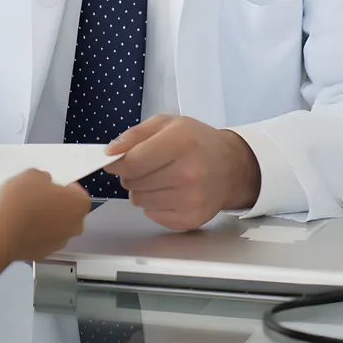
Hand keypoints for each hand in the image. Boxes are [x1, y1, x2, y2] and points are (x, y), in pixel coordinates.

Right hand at [0, 170, 90, 261]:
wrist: (3, 232)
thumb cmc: (21, 203)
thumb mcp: (31, 175)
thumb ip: (42, 177)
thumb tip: (42, 182)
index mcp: (79, 203)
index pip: (76, 191)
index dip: (60, 186)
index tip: (49, 185)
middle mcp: (75, 225)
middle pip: (69, 210)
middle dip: (55, 204)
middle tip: (37, 196)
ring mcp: (60, 242)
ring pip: (56, 226)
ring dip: (46, 219)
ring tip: (25, 211)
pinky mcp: (45, 253)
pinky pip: (43, 239)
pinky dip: (35, 233)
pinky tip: (21, 225)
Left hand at [105, 115, 260, 230]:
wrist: (232, 166)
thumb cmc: (197, 141)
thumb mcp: (167, 123)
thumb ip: (134, 135)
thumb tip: (109, 153)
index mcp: (181, 141)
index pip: (132, 162)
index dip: (117, 162)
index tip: (114, 160)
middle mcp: (189, 172)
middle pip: (133, 182)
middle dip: (131, 174)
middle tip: (147, 165)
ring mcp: (191, 199)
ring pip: (139, 200)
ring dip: (142, 189)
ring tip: (160, 177)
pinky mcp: (191, 219)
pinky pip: (152, 214)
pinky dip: (154, 204)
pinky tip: (170, 191)